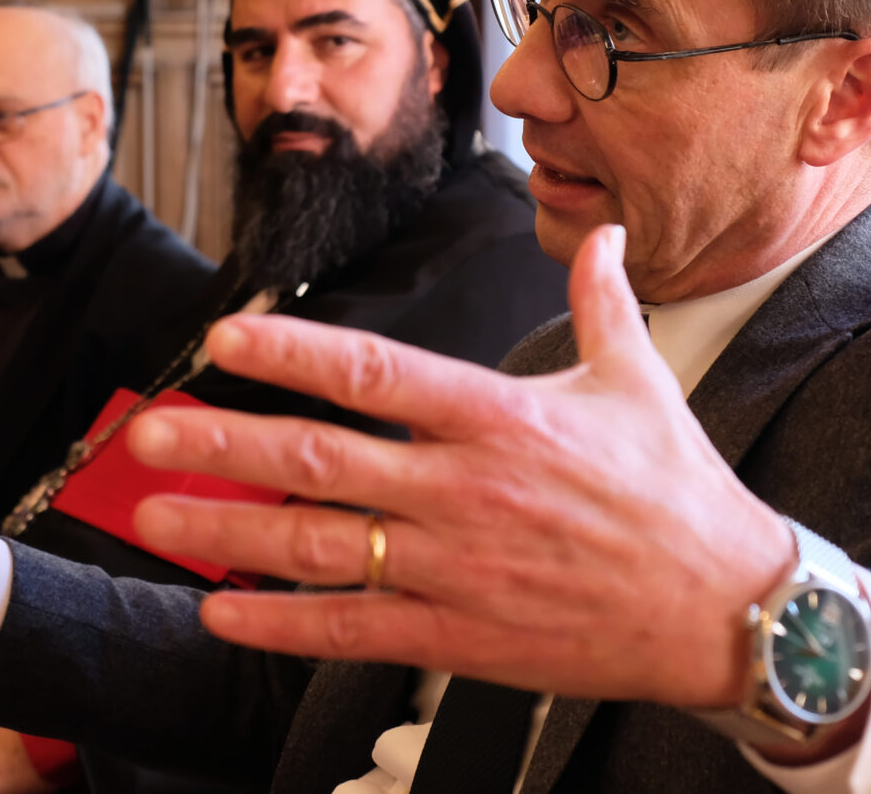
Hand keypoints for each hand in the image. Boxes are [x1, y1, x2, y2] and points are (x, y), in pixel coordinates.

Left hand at [127, 224, 797, 709]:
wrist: (725, 609)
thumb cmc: (678, 493)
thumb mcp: (640, 380)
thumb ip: (601, 300)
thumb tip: (602, 232)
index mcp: (501, 416)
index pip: (375, 370)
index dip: (291, 351)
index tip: (224, 338)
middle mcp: (465, 489)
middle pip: (318, 458)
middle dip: (221, 442)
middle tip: (146, 432)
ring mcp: (456, 568)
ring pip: (316, 546)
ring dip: (225, 531)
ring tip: (155, 516)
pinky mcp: (461, 637)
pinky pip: (352, 629)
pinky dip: (280, 624)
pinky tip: (221, 613)